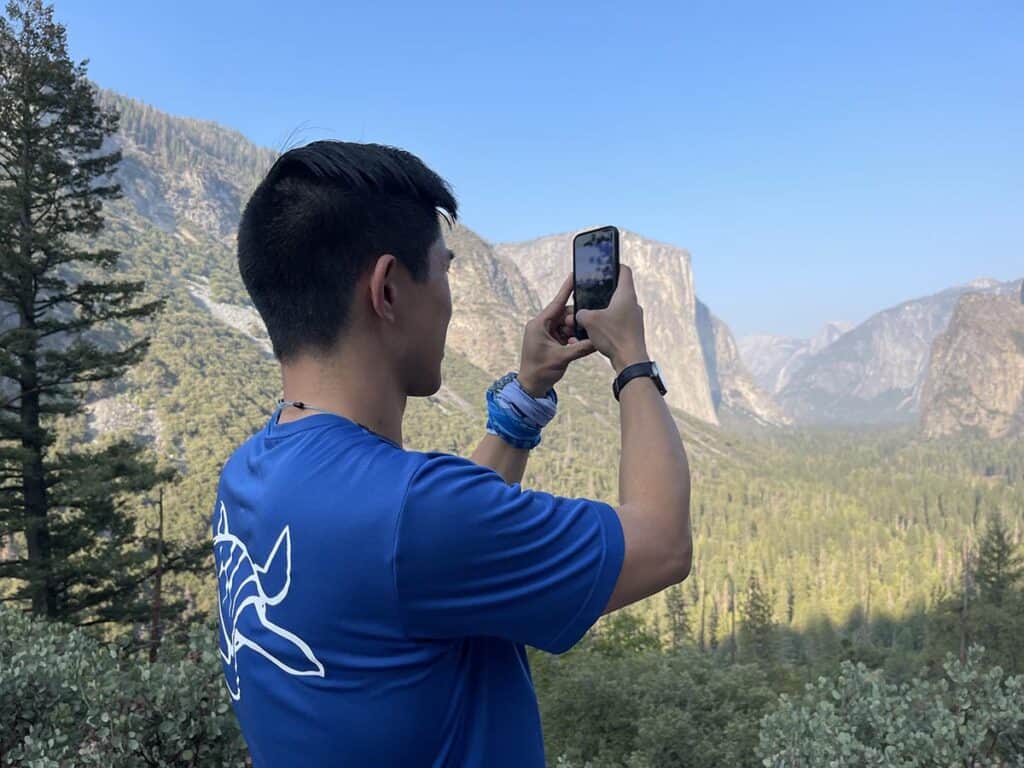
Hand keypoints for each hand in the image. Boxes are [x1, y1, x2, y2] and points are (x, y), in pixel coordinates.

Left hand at [518, 274, 596, 396]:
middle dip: (574, 321)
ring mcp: (545, 333)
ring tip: (577, 342)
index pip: (556, 303)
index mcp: (539, 324)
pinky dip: (572, 338)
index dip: (566, 289)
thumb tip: (598, 341)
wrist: (531, 386)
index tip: (574, 275)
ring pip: (566, 324)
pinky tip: (577, 344)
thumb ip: (581, 348)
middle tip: (581, 331)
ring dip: (574, 331)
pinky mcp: (550, 340)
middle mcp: (541, 326)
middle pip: (563, 314)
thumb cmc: (540, 371)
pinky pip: (564, 333)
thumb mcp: (563, 358)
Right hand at [574, 264, 647, 372]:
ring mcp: (634, 318)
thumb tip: (578, 315)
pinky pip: (618, 320)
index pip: (624, 271)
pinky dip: (608, 321)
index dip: (614, 265)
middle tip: (591, 291)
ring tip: (591, 312)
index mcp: (626, 294)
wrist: (630, 360)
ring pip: (618, 307)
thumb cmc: (614, 336)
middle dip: (604, 290)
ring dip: (605, 308)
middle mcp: (633, 304)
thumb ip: (580, 313)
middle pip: (619, 289)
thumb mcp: (589, 321)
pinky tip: (597, 329)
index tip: (605, 264)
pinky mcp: (632, 330)